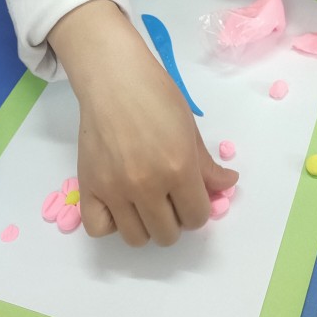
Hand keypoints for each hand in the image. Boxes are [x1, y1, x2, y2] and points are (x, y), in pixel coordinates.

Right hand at [49, 0, 237, 246]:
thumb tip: (227, 185)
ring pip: (136, 238)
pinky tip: (119, 205)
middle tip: (170, 197)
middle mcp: (147, 185)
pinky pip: (99, 229)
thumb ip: (207, 164)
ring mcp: (114, 189)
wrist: (113, 77)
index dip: (197, 209)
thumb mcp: (189, 127)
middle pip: (167, 234)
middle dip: (175, 219)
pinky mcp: (88, 186)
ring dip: (146, 226)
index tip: (191, 195)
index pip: (196, 217)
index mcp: (179, 168)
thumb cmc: (156, 94)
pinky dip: (111, 224)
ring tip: (145, 203)